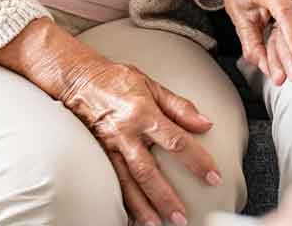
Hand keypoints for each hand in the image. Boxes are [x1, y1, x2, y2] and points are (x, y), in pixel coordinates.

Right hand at [59, 54, 222, 225]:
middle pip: (148, 171)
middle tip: (182, 216)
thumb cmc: (117, 80)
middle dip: (165, 196)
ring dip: (142, 207)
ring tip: (157, 225)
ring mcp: (109, 147)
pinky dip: (122, 201)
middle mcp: (125, 133)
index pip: (176, 141)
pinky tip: (132, 216)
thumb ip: (180, 106)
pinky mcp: (98, 155)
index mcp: (143, 113)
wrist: (79, 79)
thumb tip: (205, 123)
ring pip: (126, 182)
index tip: (213, 177)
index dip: (196, 161)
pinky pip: (111, 182)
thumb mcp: (152, 85)